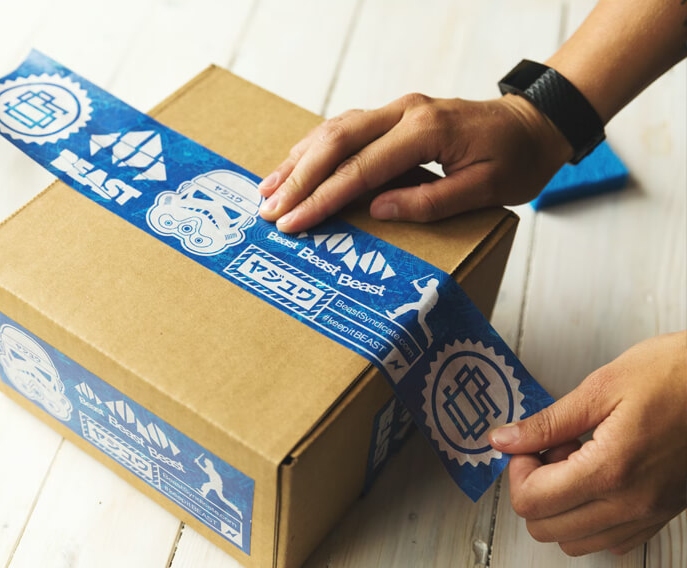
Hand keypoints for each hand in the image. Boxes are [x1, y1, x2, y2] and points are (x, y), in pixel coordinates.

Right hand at [257, 93, 571, 232]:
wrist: (535, 124)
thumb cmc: (517, 160)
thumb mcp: (485, 189)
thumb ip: (430, 200)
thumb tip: (377, 209)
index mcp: (426, 131)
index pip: (360, 169)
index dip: (323, 198)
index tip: (293, 223)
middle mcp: (405, 112)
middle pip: (336, 141)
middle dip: (298, 179)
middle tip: (269, 210)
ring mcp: (398, 109)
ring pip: (334, 129)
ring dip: (299, 160)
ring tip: (268, 189)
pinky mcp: (395, 114)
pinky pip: (346, 127)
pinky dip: (316, 147)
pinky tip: (296, 163)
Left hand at [489, 331, 686, 555]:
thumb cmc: (673, 375)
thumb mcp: (601, 388)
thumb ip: (547, 422)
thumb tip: (504, 439)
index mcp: (611, 469)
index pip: (531, 501)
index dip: (517, 470)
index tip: (528, 444)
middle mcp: (631, 503)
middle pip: (546, 528)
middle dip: (533, 489)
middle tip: (549, 449)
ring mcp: (649, 514)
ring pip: (575, 541)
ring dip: (560, 506)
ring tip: (574, 461)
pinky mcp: (661, 515)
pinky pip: (609, 538)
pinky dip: (589, 516)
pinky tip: (596, 475)